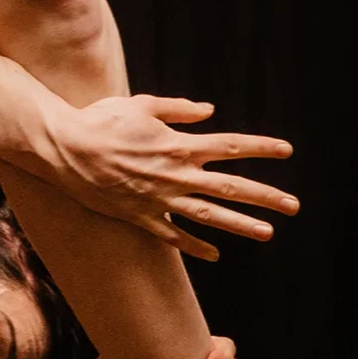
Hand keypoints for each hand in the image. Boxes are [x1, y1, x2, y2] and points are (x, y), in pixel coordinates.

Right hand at [46, 94, 297, 259]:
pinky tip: (216, 254)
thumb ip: (179, 109)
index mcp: (178, 145)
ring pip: (209, 217)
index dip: (261, 148)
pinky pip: (173, 236)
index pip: (230, 146)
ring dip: (241, 225)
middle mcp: (175, 175)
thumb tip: (210, 111)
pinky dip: (196, 245)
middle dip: (265, 196)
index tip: (287, 151)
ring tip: (269, 234)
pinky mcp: (139, 217)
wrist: (63, 149)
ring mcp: (158, 199)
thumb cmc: (101, 119)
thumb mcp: (142, 104)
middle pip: (230, 187)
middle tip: (294, 206)